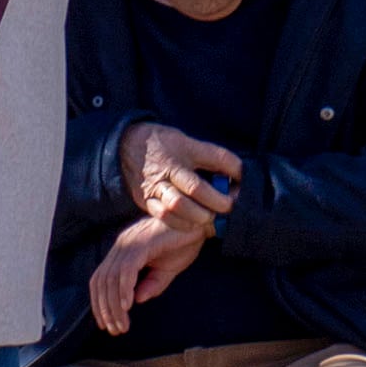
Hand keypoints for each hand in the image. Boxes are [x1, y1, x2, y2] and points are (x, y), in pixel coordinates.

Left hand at [89, 213, 208, 334]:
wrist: (199, 223)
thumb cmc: (183, 242)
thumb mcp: (167, 270)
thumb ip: (152, 284)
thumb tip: (137, 300)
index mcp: (124, 251)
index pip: (101, 279)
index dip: (99, 303)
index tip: (106, 323)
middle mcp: (122, 245)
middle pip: (101, 281)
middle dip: (105, 308)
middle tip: (115, 329)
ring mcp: (130, 243)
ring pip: (111, 278)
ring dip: (114, 304)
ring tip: (122, 324)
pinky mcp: (142, 243)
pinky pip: (127, 270)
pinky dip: (124, 289)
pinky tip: (128, 306)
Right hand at [120, 121, 240, 226]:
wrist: (125, 147)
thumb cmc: (163, 144)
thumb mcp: (188, 142)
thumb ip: (213, 157)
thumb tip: (240, 172)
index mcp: (179, 153)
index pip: (211, 162)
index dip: (227, 177)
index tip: (239, 185)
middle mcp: (166, 171)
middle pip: (194, 189)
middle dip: (215, 202)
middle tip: (227, 207)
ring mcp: (154, 188)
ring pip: (177, 207)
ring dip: (199, 216)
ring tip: (211, 217)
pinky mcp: (146, 201)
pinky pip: (165, 218)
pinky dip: (183, 224)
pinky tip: (194, 223)